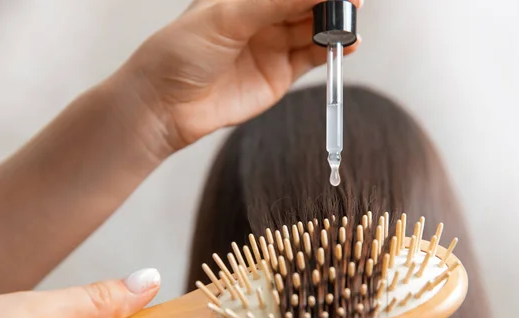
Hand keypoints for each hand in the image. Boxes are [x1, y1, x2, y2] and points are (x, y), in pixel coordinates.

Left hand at [114, 0, 361, 147]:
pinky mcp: (281, 73)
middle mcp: (262, 16)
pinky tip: (348, 43)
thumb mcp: (228, 16)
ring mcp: (273, 44)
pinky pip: (314, 57)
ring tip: (350, 21)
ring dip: (335, 23)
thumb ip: (276, 1)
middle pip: (306, 2)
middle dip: (330, 1)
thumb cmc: (180, 53)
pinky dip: (333, 50)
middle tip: (351, 0)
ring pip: (314, 27)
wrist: (168, 106)